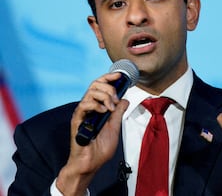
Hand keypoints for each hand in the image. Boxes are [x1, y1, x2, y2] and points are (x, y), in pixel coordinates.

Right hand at [56, 72, 128, 194]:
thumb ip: (118, 113)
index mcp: (96, 107)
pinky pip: (84, 105)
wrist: (90, 163)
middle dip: (109, 87)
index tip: (119, 75)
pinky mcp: (77, 120)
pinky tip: (103, 111)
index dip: (109, 78)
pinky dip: (96, 105)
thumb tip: (125, 100)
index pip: (100, 86)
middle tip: (116, 99)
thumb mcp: (114, 127)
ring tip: (111, 107)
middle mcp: (88, 107)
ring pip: (90, 92)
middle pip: (95, 84)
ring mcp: (82, 112)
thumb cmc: (99, 148)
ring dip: (104, 96)